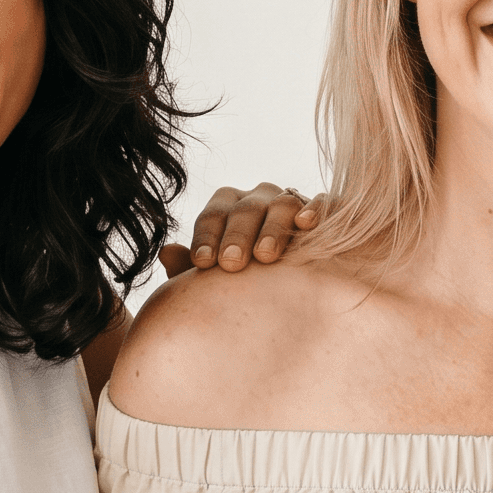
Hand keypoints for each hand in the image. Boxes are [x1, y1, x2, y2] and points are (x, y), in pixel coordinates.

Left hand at [162, 183, 328, 276]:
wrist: (292, 292)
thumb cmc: (247, 285)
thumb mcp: (217, 282)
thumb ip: (190, 269)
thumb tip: (166, 252)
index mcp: (228, 210)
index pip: (213, 215)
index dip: (206, 237)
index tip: (202, 263)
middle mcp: (259, 200)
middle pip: (245, 208)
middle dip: (236, 235)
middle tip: (230, 264)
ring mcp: (292, 202)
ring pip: (282, 203)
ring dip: (272, 227)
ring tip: (264, 256)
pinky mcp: (326, 211)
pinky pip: (322, 201)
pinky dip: (314, 209)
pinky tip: (305, 225)